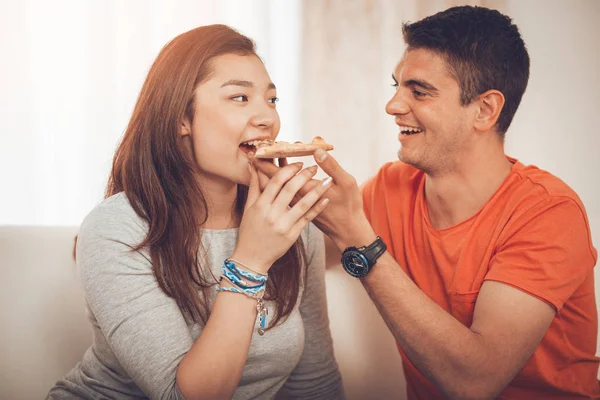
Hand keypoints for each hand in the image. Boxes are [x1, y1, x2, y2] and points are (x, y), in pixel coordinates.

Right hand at [232, 161, 331, 273]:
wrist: (252, 258)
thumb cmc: (249, 231)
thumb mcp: (249, 208)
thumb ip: (254, 187)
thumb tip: (254, 166)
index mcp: (261, 205)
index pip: (276, 182)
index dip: (288, 170)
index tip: (299, 163)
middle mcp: (272, 214)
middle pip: (290, 189)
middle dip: (304, 176)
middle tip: (314, 167)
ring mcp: (283, 225)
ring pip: (303, 204)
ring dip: (317, 190)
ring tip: (327, 180)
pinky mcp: (292, 235)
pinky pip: (307, 219)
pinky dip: (317, 208)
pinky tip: (326, 199)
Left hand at [252, 150, 375, 250]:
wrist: (348, 231)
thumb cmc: (350, 207)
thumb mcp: (346, 183)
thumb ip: (331, 166)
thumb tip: (317, 150)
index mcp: (306, 191)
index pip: (281, 175)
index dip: (272, 162)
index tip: (263, 150)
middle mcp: (297, 200)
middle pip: (275, 181)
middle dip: (267, 166)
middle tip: (258, 151)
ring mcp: (295, 206)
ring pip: (276, 190)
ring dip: (270, 174)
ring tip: (263, 159)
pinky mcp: (298, 209)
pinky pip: (282, 196)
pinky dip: (278, 185)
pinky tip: (277, 174)